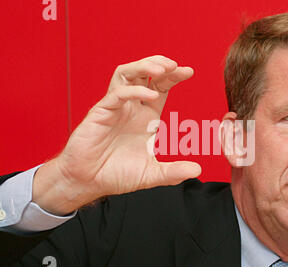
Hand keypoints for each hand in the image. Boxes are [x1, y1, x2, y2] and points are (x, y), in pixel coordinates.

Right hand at [33, 55, 200, 214]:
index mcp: (146, 115)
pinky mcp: (100, 112)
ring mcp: (115, 107)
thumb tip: (198, 170)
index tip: (189, 71)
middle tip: (175, 65)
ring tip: (162, 69)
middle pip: (144, 73)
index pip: (161, 87)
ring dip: (144, 67)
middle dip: (159, 64)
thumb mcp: (152, 173)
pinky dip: (134, 91)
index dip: (174, 77)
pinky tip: (150, 96)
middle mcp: (131, 107)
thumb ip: (174, 171)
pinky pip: (117, 94)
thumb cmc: (117, 174)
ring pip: (126, 74)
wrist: (89, 182)